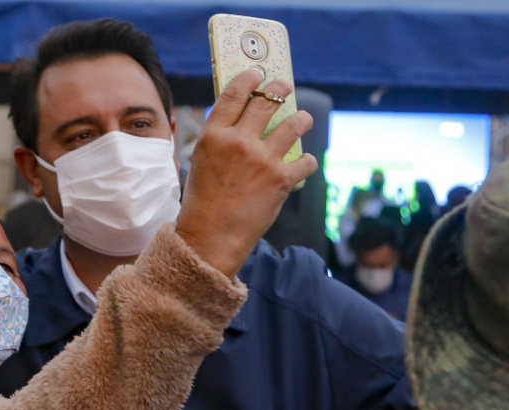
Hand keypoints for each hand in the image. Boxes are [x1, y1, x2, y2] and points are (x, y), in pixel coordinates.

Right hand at [176, 67, 317, 276]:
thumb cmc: (202, 203)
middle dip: (280, 90)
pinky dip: (308, 162)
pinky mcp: (282, 178)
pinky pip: (306, 161)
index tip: (257, 74)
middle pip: (267, 102)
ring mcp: (263, 159)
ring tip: (303, 119)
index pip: (233, 95)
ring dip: (301, 119)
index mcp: (213, 136)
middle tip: (285, 87)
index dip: (248, 80)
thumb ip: (219, 141)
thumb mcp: (200, 163)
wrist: (211, 237)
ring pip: (294, 124)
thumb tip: (241, 124)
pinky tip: (305, 163)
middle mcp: (239, 142)